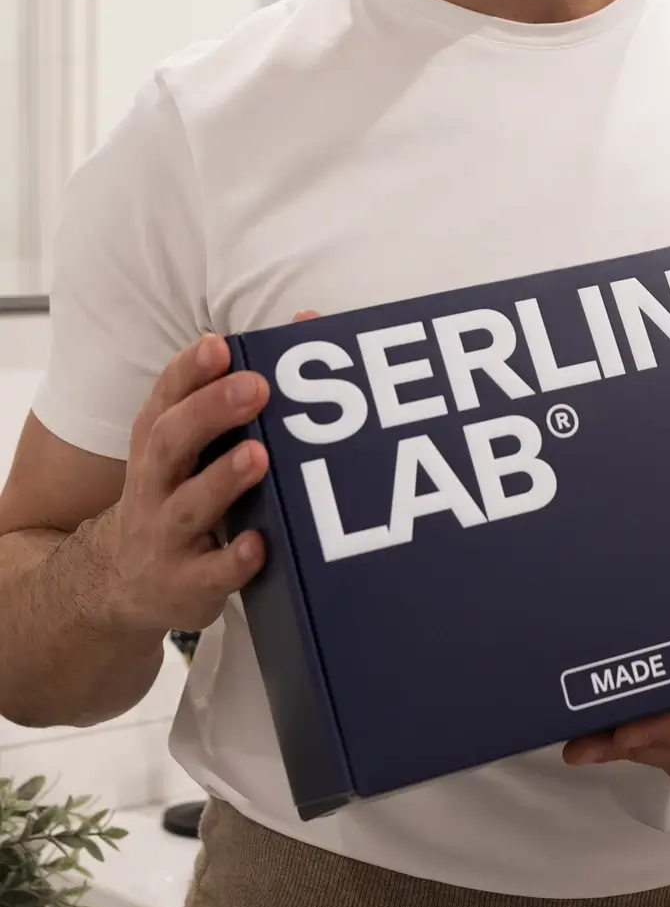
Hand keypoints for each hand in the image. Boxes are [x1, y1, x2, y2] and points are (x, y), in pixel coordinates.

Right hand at [90, 310, 315, 637]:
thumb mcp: (193, 445)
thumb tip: (308, 322)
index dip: (189, 370)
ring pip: (189, 505)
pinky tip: (257, 545)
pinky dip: (232, 561)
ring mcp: (164, 535)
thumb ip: (239, 389)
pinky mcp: (183, 584)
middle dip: (211, 411)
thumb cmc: (180, 493)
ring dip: (222, 480)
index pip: (166, 397)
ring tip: (257, 456)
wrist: (124, 583)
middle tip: (256, 387)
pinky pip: (208, 574)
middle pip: (171, 441)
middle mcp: (154, 483)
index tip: (219, 346)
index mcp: (158, 441)